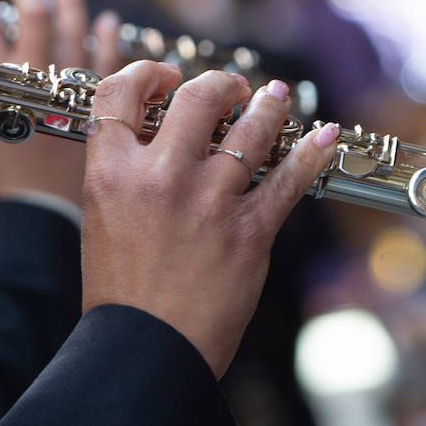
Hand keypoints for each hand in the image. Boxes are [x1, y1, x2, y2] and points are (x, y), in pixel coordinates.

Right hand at [0, 0, 119, 208]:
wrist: (36, 218)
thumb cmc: (3, 187)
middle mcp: (32, 80)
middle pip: (34, 20)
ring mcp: (69, 90)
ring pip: (73, 32)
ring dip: (70, 6)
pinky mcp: (100, 106)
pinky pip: (108, 61)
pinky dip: (109, 38)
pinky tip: (110, 23)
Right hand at [81, 64, 339, 377]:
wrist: (146, 351)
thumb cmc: (121, 293)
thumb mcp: (101, 219)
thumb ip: (125, 173)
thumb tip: (158, 137)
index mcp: (110, 173)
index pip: (120, 92)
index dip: (148, 73)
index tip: (168, 79)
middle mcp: (159, 177)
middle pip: (197, 96)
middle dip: (221, 84)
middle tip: (232, 89)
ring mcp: (208, 202)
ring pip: (251, 128)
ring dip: (269, 105)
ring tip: (274, 97)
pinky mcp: (249, 231)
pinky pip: (288, 178)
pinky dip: (311, 153)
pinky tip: (324, 136)